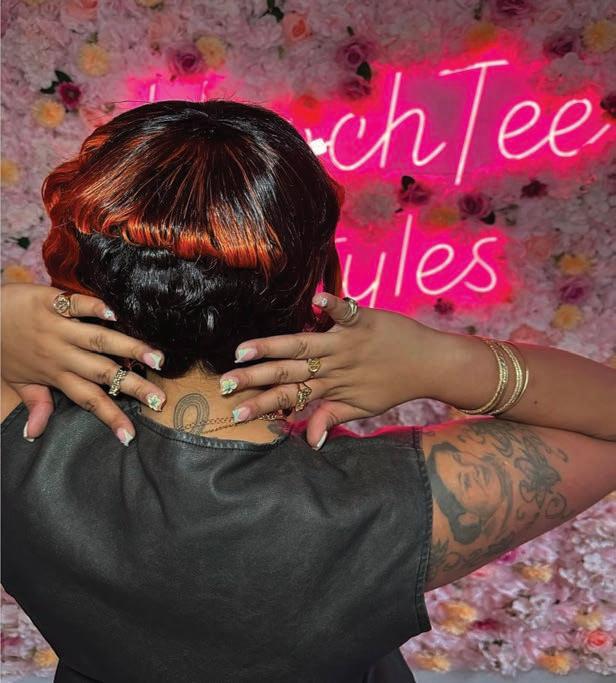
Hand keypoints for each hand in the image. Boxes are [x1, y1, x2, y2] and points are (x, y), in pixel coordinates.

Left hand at [1, 284, 167, 441]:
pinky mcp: (50, 302)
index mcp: (56, 374)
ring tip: (156, 358)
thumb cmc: (2, 348)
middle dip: (133, 386)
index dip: (110, 417)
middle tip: (159, 398)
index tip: (130, 436)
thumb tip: (35, 434)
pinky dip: (94, 308)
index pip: (88, 400)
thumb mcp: (17, 381)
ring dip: (129, 349)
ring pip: (98, 340)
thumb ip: (35, 404)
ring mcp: (57, 328)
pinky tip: (115, 313)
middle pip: (102, 373)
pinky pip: (74, 305)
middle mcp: (61, 354)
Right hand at [219, 293, 447, 448]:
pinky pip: (345, 313)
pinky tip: (314, 301)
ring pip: (303, 345)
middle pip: (287, 373)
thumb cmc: (393, 386)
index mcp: (331, 387)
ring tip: (244, 351)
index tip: (234, 413)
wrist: (431, 365)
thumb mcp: (361, 409)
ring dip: (274, 348)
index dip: (261, 406)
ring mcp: (347, 344)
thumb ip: (330, 419)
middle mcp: (333, 366)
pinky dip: (331, 306)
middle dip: (254, 379)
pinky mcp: (363, 322)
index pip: (289, 398)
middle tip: (225, 384)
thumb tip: (307, 441)